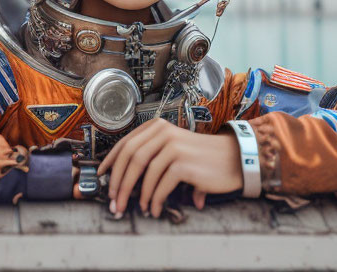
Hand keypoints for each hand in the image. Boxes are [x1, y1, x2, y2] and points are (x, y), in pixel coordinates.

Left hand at [97, 118, 242, 217]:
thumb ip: (152, 155)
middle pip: (131, 158)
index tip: (102, 176)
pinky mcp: (184, 164)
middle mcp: (164, 133)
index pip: (126, 143)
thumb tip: (124, 179)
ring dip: (136, 195)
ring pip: (144, 173)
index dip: (111, 161)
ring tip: (136, 209)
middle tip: (114, 202)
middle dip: (119, 183)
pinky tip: (155, 209)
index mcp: (158, 127)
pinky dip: (155, 200)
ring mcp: (174, 147)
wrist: (233, 159)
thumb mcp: (174, 147)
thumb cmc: (201, 157)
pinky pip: (161, 185)